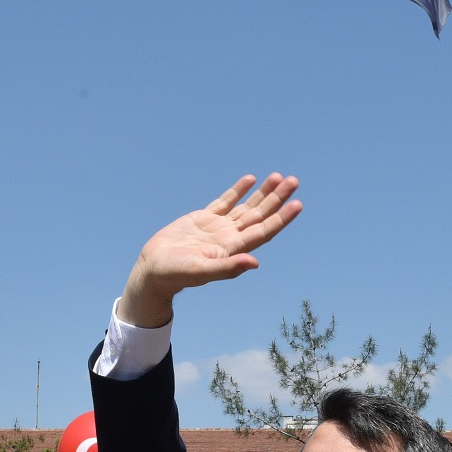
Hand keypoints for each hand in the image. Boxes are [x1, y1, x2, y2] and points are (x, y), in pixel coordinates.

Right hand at [119, 174, 303, 326]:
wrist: (154, 269)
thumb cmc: (176, 274)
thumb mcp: (202, 271)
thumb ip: (228, 267)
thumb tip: (255, 263)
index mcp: (233, 249)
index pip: (264, 231)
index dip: (281, 218)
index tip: (297, 204)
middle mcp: (230, 237)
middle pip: (260, 215)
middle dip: (277, 198)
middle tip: (294, 181)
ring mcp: (218, 227)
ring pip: (246, 206)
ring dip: (263, 193)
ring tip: (278, 177)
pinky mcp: (204, 219)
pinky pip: (226, 202)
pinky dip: (239, 190)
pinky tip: (250, 179)